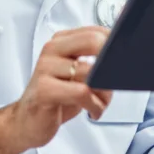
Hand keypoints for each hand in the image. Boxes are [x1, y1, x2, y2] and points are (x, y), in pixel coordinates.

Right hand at [0, 26, 111, 153]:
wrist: (26, 122)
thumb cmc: (56, 98)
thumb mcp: (78, 76)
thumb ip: (97, 64)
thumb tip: (123, 61)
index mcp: (61, 41)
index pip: (96, 30)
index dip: (116, 45)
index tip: (126, 60)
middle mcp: (52, 50)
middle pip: (94, 42)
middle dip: (112, 64)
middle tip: (115, 82)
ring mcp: (45, 67)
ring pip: (91, 72)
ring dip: (104, 94)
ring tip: (100, 104)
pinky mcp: (44, 89)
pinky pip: (81, 91)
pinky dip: (94, 105)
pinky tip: (92, 112)